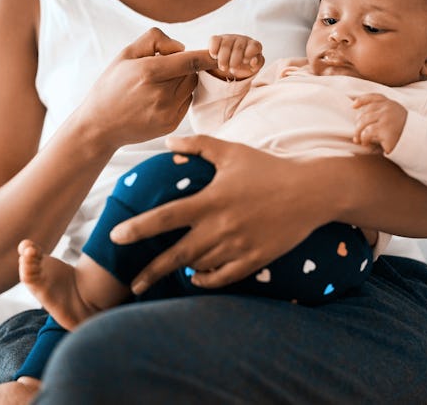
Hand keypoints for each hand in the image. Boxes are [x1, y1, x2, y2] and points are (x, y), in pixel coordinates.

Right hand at [76, 27, 217, 148]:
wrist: (100, 125)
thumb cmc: (112, 85)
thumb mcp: (125, 54)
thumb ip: (154, 40)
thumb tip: (181, 47)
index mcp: (149, 73)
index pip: (190, 61)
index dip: (208, 55)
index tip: (220, 50)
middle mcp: (161, 94)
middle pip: (191, 73)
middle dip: (184, 66)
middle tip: (163, 68)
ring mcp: (167, 112)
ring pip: (191, 87)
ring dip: (183, 80)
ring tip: (160, 83)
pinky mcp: (171, 124)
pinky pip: (186, 102)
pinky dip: (179, 95)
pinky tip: (159, 97)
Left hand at [110, 135, 329, 293]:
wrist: (311, 192)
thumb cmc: (269, 168)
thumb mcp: (232, 151)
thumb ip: (198, 145)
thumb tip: (168, 142)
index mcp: (210, 201)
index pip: (164, 218)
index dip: (137, 229)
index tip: (115, 237)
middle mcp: (220, 227)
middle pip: (176, 255)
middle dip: (150, 271)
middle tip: (131, 283)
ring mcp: (237, 246)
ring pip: (199, 266)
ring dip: (180, 270)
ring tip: (165, 273)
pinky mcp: (254, 259)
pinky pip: (223, 278)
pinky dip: (206, 280)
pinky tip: (195, 279)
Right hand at [208, 34, 263, 79]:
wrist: (231, 62)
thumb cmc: (244, 64)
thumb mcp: (253, 67)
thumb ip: (257, 64)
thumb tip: (253, 60)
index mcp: (253, 45)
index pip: (255, 46)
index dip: (250, 53)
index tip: (244, 61)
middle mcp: (242, 39)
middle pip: (238, 47)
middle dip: (234, 61)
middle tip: (231, 69)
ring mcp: (229, 38)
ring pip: (225, 45)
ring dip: (223, 59)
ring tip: (223, 67)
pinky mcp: (217, 38)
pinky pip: (214, 40)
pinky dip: (213, 50)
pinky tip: (215, 56)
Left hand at [352, 93, 407, 153]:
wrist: (416, 141)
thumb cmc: (402, 130)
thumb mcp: (394, 115)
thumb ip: (382, 111)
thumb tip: (358, 111)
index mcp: (390, 103)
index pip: (373, 97)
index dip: (361, 100)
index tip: (352, 106)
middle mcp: (388, 108)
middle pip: (365, 111)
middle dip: (357, 122)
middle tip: (357, 132)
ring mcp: (386, 118)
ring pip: (363, 121)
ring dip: (357, 132)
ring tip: (358, 139)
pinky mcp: (385, 129)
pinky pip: (367, 132)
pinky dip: (363, 138)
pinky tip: (365, 143)